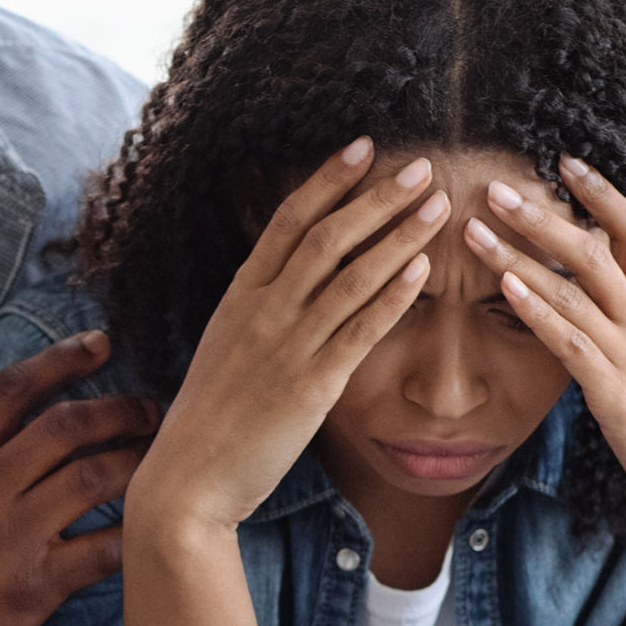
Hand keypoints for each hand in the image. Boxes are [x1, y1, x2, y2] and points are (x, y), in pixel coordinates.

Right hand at [0, 331, 158, 625]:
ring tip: (163, 457)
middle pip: (66, 426)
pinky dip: (135, 534)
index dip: (62, 358)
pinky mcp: (33, 589)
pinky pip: (102, 551)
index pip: (12, 389)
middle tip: (150, 408)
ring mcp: (8, 539)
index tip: (100, 344)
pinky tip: (155, 525)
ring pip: (94, 479)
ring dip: (138, 461)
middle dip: (120, 408)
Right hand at [129, 140, 445, 538]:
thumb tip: (288, 280)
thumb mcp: (225, 346)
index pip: (288, 220)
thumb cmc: (209, 418)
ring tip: (438, 205)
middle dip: (378, 197)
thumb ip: (258, 311)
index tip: (363, 146)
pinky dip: (393, 294)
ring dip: (399, 235)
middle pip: (327, 236)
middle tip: (422, 166)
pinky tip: (424, 269)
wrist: (188, 478)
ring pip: (351, 274)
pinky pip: (359, 329)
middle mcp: (263, 311)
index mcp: (240, 295)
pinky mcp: (312, 386)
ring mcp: (287, 346)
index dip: (328, 180)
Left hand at [463, 159, 625, 546]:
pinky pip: (571, 340)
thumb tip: (586, 309)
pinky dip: (536, 308)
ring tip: (474, 227)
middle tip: (493, 184)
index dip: (600, 193)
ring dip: (519, 254)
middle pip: (595, 248)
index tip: (563, 159)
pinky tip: (503, 286)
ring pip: (574, 288)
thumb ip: (623, 333)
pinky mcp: (616, 393)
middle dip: (542, 213)